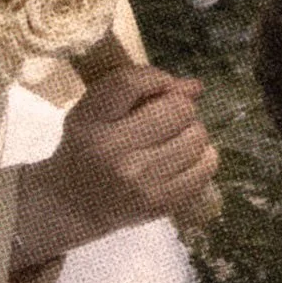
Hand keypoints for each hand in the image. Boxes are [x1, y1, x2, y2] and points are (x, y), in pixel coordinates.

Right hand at [23, 67, 218, 261]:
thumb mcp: (97, 110)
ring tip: (170, 143)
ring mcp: (137, 179)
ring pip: (198, 136)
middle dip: (179, 109)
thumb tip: (195, 87)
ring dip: (191, 134)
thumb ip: (140, 87)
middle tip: (164, 122)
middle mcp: (111, 150)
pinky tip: (181, 161)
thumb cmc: (91, 147)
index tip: (161, 88)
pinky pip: (207, 165)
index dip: (157, 78)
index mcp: (90, 121)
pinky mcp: (160, 202)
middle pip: (179, 108)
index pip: (130, 82)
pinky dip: (202, 158)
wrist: (74, 204)